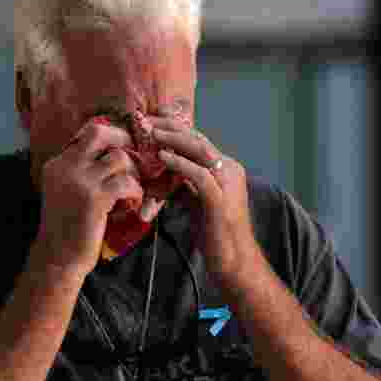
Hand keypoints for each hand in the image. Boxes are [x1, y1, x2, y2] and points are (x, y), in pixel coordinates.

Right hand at [33, 119, 144, 274]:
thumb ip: (81, 170)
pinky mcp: (95, 198)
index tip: (126, 146)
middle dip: (124, 139)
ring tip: (133, 187)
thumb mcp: (66, 191)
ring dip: (133, 171)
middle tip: (136, 155)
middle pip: (100, 132)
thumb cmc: (67, 227)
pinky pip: (126, 182)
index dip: (112, 134)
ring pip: (119, 157)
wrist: (58, 257)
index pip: (87, 132)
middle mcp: (66, 166)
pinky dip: (136, 191)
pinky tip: (133, 202)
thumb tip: (114, 152)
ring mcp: (80, 181)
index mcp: (58, 163)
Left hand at [150, 118, 257, 284]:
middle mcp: (230, 170)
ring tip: (151, 132)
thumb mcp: (197, 201)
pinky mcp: (220, 199)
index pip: (199, 140)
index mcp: (226, 169)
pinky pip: (198, 174)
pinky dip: (179, 163)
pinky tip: (162, 157)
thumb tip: (163, 171)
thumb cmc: (215, 234)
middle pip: (199, 139)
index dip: (175, 129)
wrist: (234, 261)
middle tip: (146, 119)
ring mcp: (227, 184)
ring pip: (200, 150)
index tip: (151, 121)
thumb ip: (185, 184)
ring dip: (174, 139)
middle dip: (171, 127)